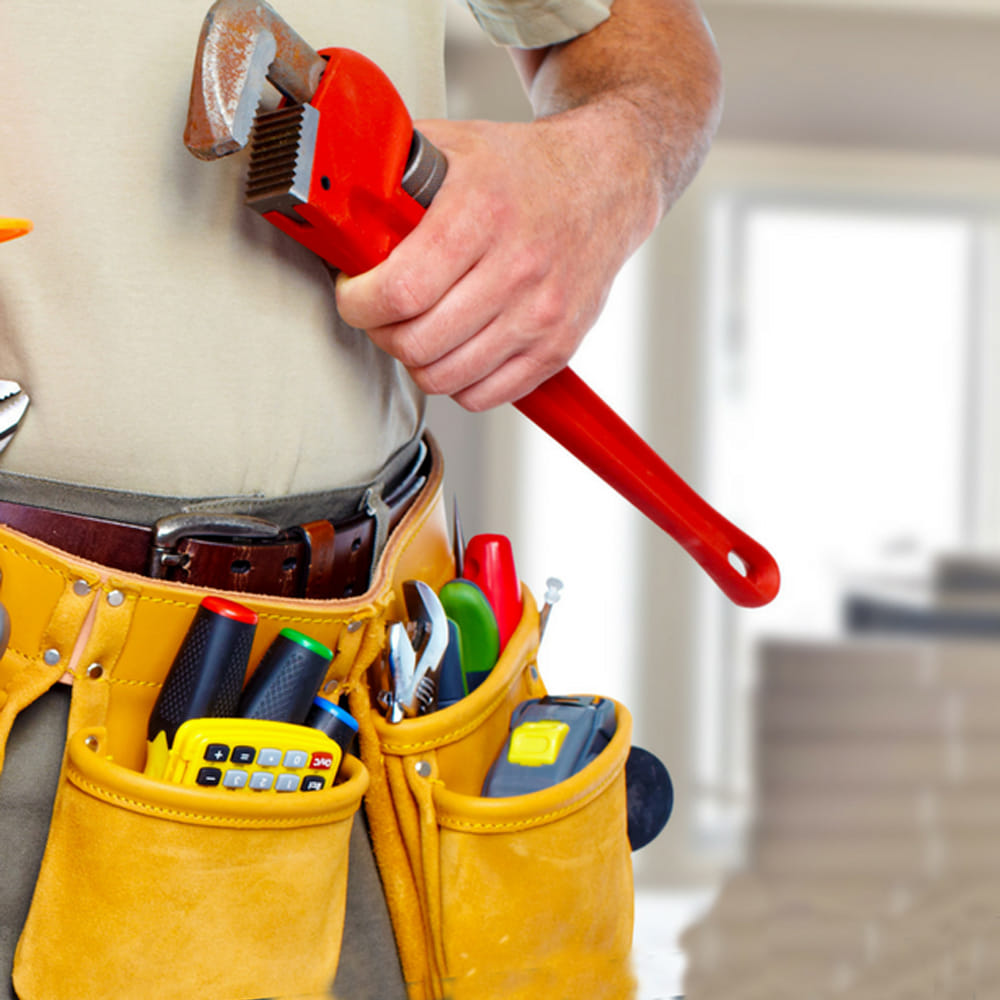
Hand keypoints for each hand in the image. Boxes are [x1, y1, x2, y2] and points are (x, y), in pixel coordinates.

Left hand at [334, 110, 658, 410]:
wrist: (605, 186)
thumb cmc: (524, 170)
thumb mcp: (454, 145)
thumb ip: (391, 169)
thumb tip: (335, 199)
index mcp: (482, 212)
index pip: (401, 290)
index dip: (360, 304)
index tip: (355, 295)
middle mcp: (517, 268)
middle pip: (419, 342)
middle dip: (382, 333)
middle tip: (381, 315)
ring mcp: (540, 314)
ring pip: (446, 376)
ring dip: (417, 360)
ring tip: (417, 330)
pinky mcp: (557, 348)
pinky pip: (483, 396)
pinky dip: (457, 382)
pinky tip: (454, 349)